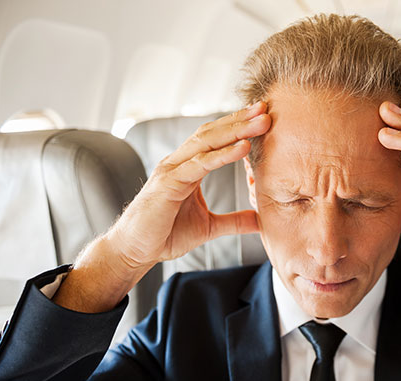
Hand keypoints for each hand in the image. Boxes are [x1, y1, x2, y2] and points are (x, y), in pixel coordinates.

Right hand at [109, 102, 271, 274]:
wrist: (134, 251)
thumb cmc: (164, 235)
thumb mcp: (209, 228)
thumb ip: (234, 221)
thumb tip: (260, 221)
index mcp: (187, 168)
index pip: (216, 139)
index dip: (238, 126)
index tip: (263, 117)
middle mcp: (179, 163)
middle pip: (213, 133)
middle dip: (240, 120)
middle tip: (266, 108)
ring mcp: (172, 170)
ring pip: (207, 142)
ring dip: (236, 130)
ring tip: (261, 122)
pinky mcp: (168, 183)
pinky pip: (200, 164)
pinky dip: (223, 154)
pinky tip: (243, 147)